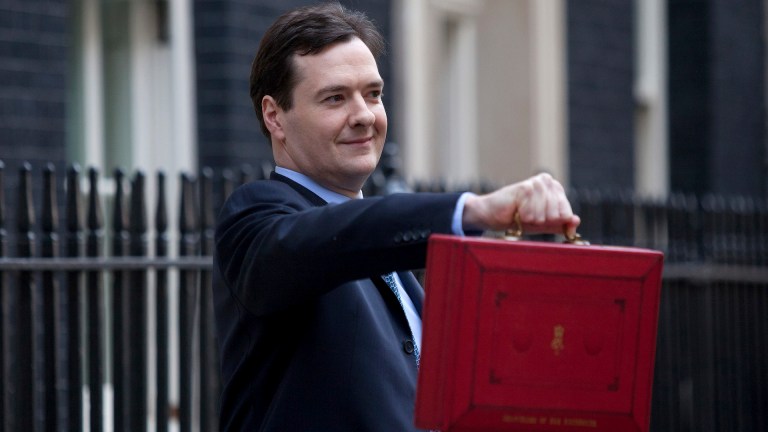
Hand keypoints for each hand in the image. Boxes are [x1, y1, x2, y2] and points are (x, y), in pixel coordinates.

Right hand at [462, 173, 580, 236]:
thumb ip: (561, 224)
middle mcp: (548, 181)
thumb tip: (576, 222)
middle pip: (556, 215)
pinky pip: (532, 213)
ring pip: (544, 215)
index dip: (553, 222)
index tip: (540, 219)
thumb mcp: (543, 224)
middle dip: (541, 221)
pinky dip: (523, 217)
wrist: (492, 214)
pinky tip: (515, 210)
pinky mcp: (525, 187)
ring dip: (530, 219)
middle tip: (528, 216)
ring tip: (521, 212)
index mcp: (555, 188)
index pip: (566, 214)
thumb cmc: (518, 218)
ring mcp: (536, 183)